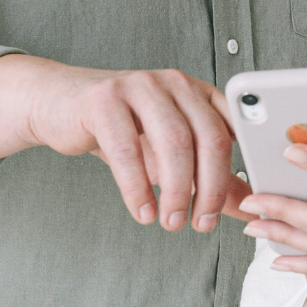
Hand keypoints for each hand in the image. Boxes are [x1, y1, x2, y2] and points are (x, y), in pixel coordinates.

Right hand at [28, 64, 244, 231]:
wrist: (59, 105)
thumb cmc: (120, 129)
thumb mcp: (169, 154)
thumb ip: (209, 176)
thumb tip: (246, 208)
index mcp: (197, 92)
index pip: (233, 129)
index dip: (239, 170)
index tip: (238, 208)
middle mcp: (173, 83)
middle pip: (208, 137)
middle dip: (210, 188)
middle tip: (201, 223)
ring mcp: (139, 86)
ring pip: (173, 143)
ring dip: (176, 190)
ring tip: (171, 221)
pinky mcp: (104, 100)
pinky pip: (127, 150)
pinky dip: (137, 188)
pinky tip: (142, 211)